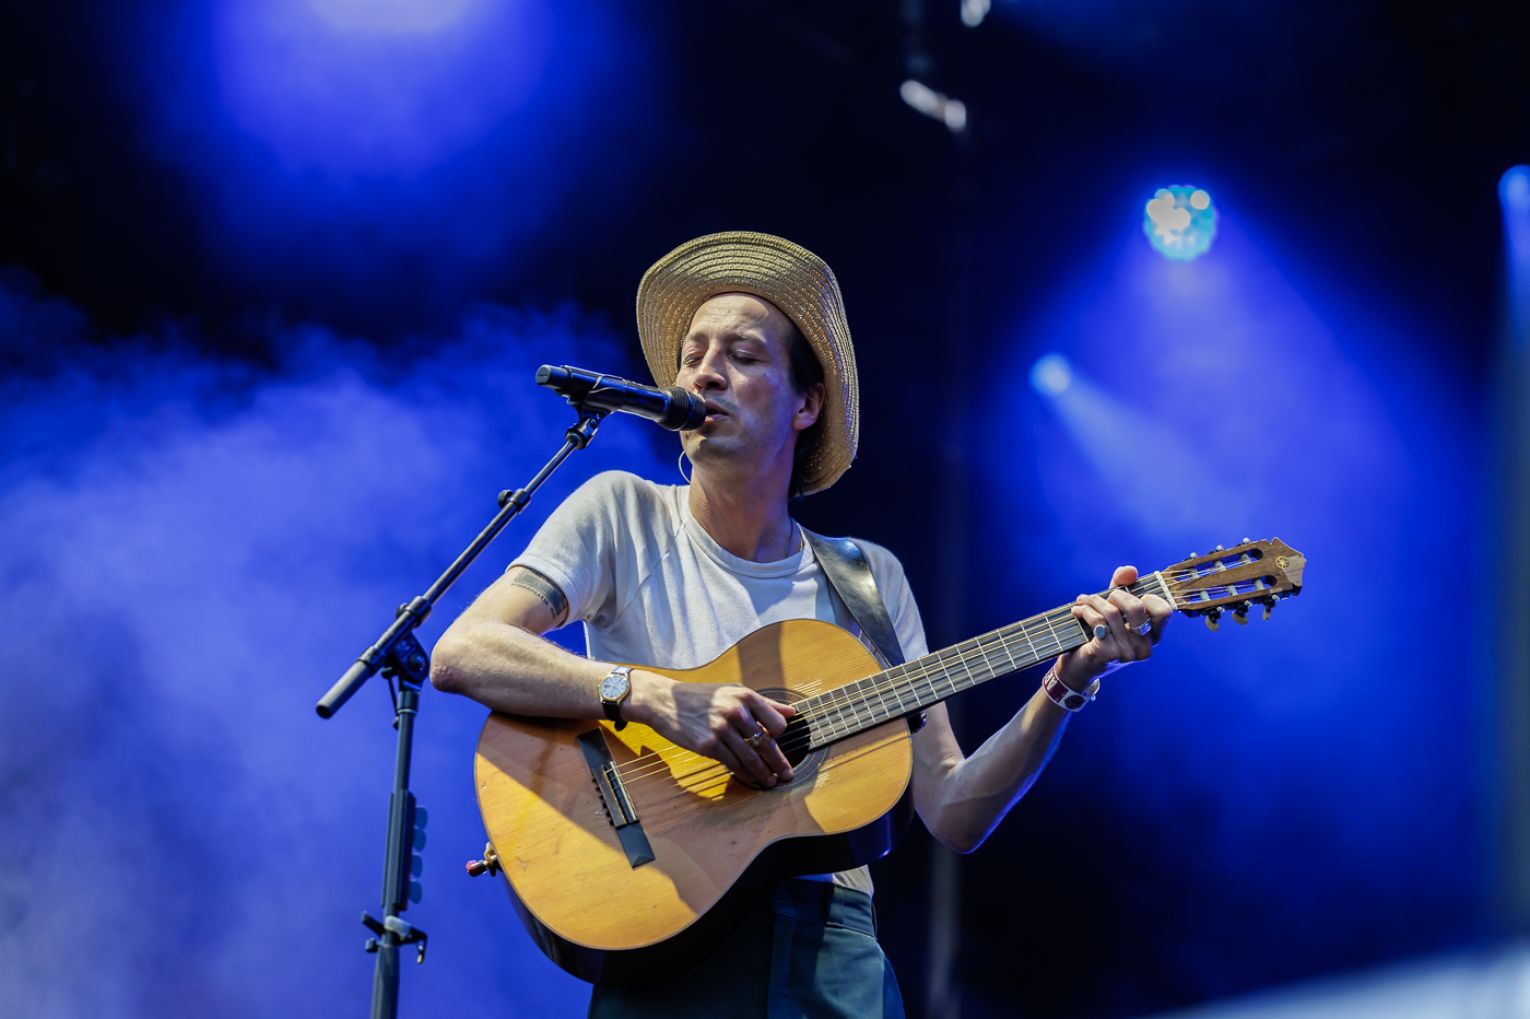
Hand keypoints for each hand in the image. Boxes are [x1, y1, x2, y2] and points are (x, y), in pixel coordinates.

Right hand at [628, 671, 796, 787]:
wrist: (666, 701)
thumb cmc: (701, 696)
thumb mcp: (733, 692)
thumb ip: (764, 703)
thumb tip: (791, 713)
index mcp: (745, 696)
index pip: (777, 723)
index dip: (781, 735)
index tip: (782, 744)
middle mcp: (735, 712)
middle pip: (766, 743)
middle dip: (779, 763)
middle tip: (788, 775)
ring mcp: (721, 729)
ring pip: (750, 757)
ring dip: (763, 773)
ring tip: (771, 781)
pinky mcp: (708, 745)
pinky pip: (733, 764)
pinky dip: (745, 774)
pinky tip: (751, 779)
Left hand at [1056, 565, 1171, 690]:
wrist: (1079, 666)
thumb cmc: (1100, 635)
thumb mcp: (1113, 609)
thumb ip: (1122, 588)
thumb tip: (1129, 569)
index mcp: (1153, 636)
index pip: (1164, 611)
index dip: (1148, 597)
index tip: (1130, 595)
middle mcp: (1145, 647)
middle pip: (1137, 607)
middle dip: (1115, 594)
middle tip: (1100, 597)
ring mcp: (1128, 653)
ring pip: (1112, 613)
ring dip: (1093, 601)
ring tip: (1083, 601)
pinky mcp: (1109, 654)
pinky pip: (1098, 621)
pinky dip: (1085, 611)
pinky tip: (1077, 611)